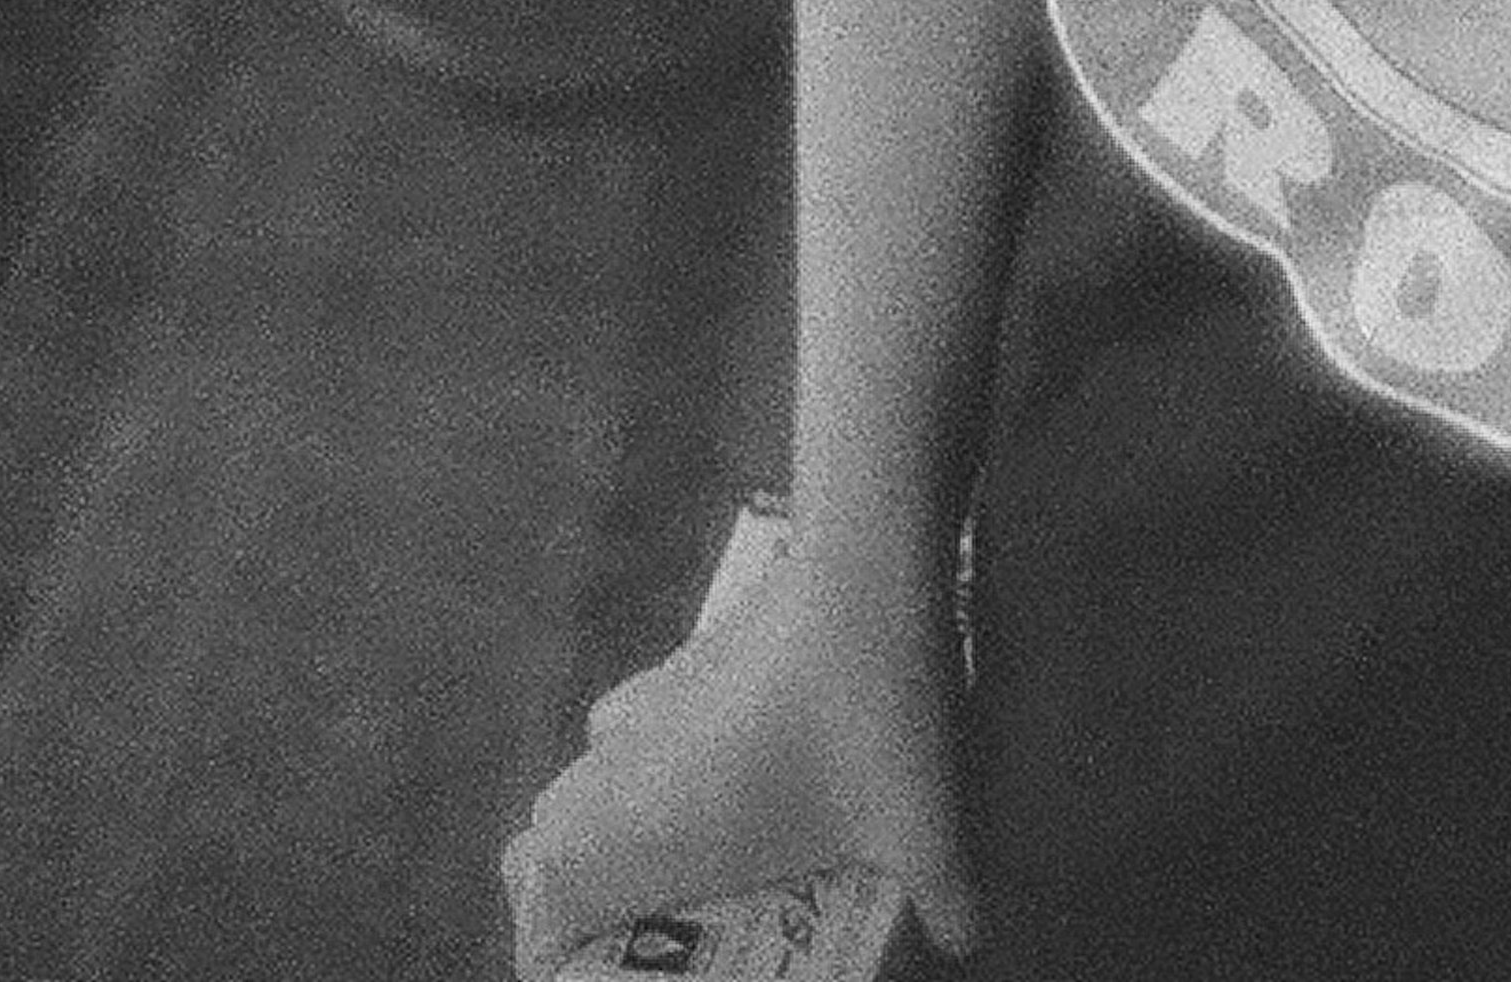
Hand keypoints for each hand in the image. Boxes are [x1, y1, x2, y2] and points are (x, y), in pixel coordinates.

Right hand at [500, 538, 972, 977]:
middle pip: (540, 852)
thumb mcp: (921, 835)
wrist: (865, 569)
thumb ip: (946, 900)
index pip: (540, 902)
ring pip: (580, 786)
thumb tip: (970, 937)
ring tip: (683, 864)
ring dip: (605, 830)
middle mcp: (622, 775)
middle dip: (574, 900)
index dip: (549, 953)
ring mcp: (643, 712)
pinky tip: (723, 773)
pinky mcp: (676, 665)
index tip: (595, 973)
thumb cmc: (872, 721)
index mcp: (645, 836)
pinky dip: (641, 767)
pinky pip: (623, 735)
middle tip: (651, 932)